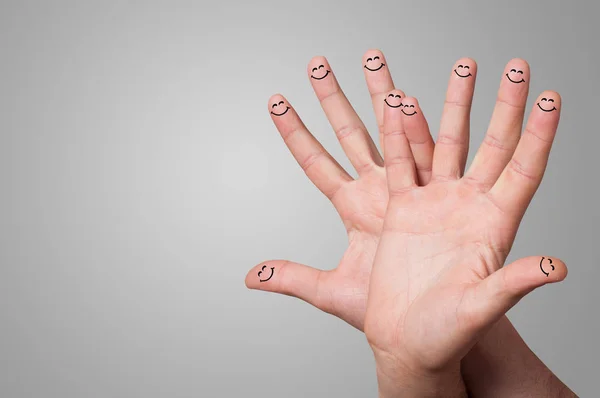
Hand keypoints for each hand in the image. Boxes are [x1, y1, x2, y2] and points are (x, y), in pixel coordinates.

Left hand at [246, 50, 433, 329]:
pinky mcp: (439, 193)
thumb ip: (293, 279)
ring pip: (391, 129)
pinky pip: (429, 150)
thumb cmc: (384, 310)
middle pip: (349, 132)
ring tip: (372, 56)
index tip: (275, 101)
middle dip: (333, 97)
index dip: (294, 132)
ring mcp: (407, 185)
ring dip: (383, 93)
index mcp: (349, 206)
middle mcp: (376, 188)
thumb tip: (249, 277)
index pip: (314, 161)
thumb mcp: (333, 292)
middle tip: (318, 63)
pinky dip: (418, 123)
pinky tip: (410, 94)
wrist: (428, 320)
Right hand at [363, 59, 565, 395]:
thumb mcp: (481, 308)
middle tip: (515, 66)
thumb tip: (557, 267)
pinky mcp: (402, 208)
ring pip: (446, 144)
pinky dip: (400, 135)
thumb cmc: (447, 332)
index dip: (540, 135)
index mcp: (495, 226)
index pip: (524, 171)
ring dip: (454, 106)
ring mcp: (435, 203)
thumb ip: (511, 282)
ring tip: (464, 67)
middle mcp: (469, 207)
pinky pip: (401, 164)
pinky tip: (401, 104)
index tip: (551, 97)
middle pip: (492, 145)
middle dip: (504, 105)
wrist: (405, 338)